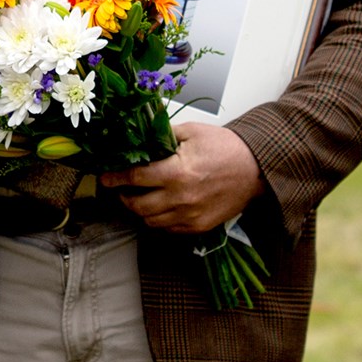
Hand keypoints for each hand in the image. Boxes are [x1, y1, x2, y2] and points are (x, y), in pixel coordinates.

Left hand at [99, 121, 263, 234]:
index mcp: (176, 172)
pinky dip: (159, 221)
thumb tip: (141, 138)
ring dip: (140, 211)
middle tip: (121, 190)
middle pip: (137, 205)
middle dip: (124, 198)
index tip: (104, 178)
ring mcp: (191, 215)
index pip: (134, 178)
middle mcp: (181, 197)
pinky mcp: (200, 226)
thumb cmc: (225, 148)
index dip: (115, 178)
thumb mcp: (192, 132)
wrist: (257, 169)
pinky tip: (159, 209)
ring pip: (151, 221)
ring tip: (139, 199)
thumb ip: (163, 136)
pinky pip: (169, 229)